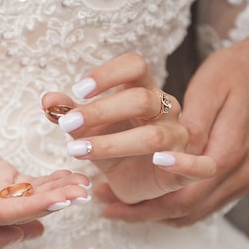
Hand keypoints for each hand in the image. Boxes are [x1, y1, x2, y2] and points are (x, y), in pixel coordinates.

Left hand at [42, 53, 215, 203]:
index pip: (135, 66)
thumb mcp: (86, 130)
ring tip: (79, 150)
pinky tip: (159, 160)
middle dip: (101, 111)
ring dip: (113, 144)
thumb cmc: (112, 148)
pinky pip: (199, 165)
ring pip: (154, 136)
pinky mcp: (188, 170)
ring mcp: (179, 138)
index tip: (78, 90)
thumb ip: (69, 113)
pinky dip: (183, 163)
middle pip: (141, 99)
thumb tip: (48, 100)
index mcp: (142, 90)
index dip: (108, 74)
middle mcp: (164, 110)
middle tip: (67, 125)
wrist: (132, 182)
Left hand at [98, 35, 248, 225]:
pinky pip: (201, 205)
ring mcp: (241, 180)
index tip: (115, 198)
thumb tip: (173, 147)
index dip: (153, 198)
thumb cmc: (237, 71)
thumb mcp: (211, 87)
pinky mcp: (238, 179)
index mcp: (232, 151)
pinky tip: (145, 201)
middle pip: (186, 209)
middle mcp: (239, 174)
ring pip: (192, 212)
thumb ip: (194, 121)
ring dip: (153, 214)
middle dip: (143, 212)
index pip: (189, 188)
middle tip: (106, 206)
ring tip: (115, 207)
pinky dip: (171, 208)